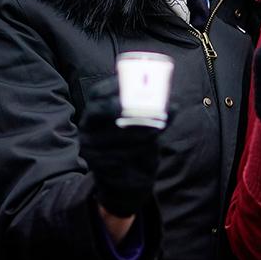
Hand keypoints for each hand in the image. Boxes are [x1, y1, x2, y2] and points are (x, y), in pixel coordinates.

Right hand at [79, 77, 164, 218]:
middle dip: (123, 106)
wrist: (125, 179)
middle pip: (100, 109)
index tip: (133, 81)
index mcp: (95, 110)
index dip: (114, 85)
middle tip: (144, 105)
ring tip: (158, 127)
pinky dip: (137, 149)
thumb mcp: (140, 124)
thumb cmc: (133, 142)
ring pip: (114, 133)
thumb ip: (152, 112)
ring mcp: (90, 145)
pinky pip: (119, 154)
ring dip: (139, 130)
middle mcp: (87, 125)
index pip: (98, 92)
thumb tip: (173, 105)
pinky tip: (148, 147)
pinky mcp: (98, 163)